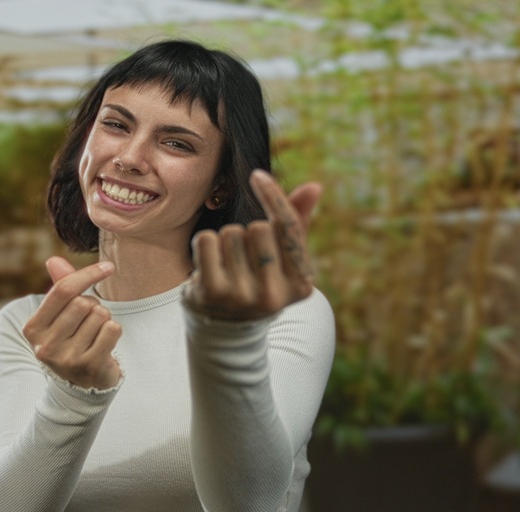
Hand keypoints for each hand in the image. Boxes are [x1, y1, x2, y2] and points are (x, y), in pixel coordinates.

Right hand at [22, 257, 122, 388]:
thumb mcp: (61, 315)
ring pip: (100, 315)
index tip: (108, 266)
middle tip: (90, 321)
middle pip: (83, 303)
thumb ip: (61, 287)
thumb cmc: (72, 340)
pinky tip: (105, 344)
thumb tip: (53, 260)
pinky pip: (112, 330)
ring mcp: (66, 358)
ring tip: (95, 334)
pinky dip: (114, 331)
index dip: (88, 274)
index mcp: (33, 328)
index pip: (63, 290)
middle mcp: (45, 345)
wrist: (83, 384)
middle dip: (94, 306)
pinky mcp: (89, 366)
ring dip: (104, 320)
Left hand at [183, 169, 320, 320]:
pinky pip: (207, 239)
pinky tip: (209, 267)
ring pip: (231, 233)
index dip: (273, 197)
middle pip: (258, 227)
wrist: (224, 327)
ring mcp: (242, 296)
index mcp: (300, 285)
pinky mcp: (212, 292)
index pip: (289, 227)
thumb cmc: (259, 282)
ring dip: (226, 242)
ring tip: (228, 267)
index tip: (257, 175)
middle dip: (247, 234)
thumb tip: (314, 186)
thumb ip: (297, 223)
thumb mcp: (283, 259)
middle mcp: (274, 295)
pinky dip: (205, 245)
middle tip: (244, 260)